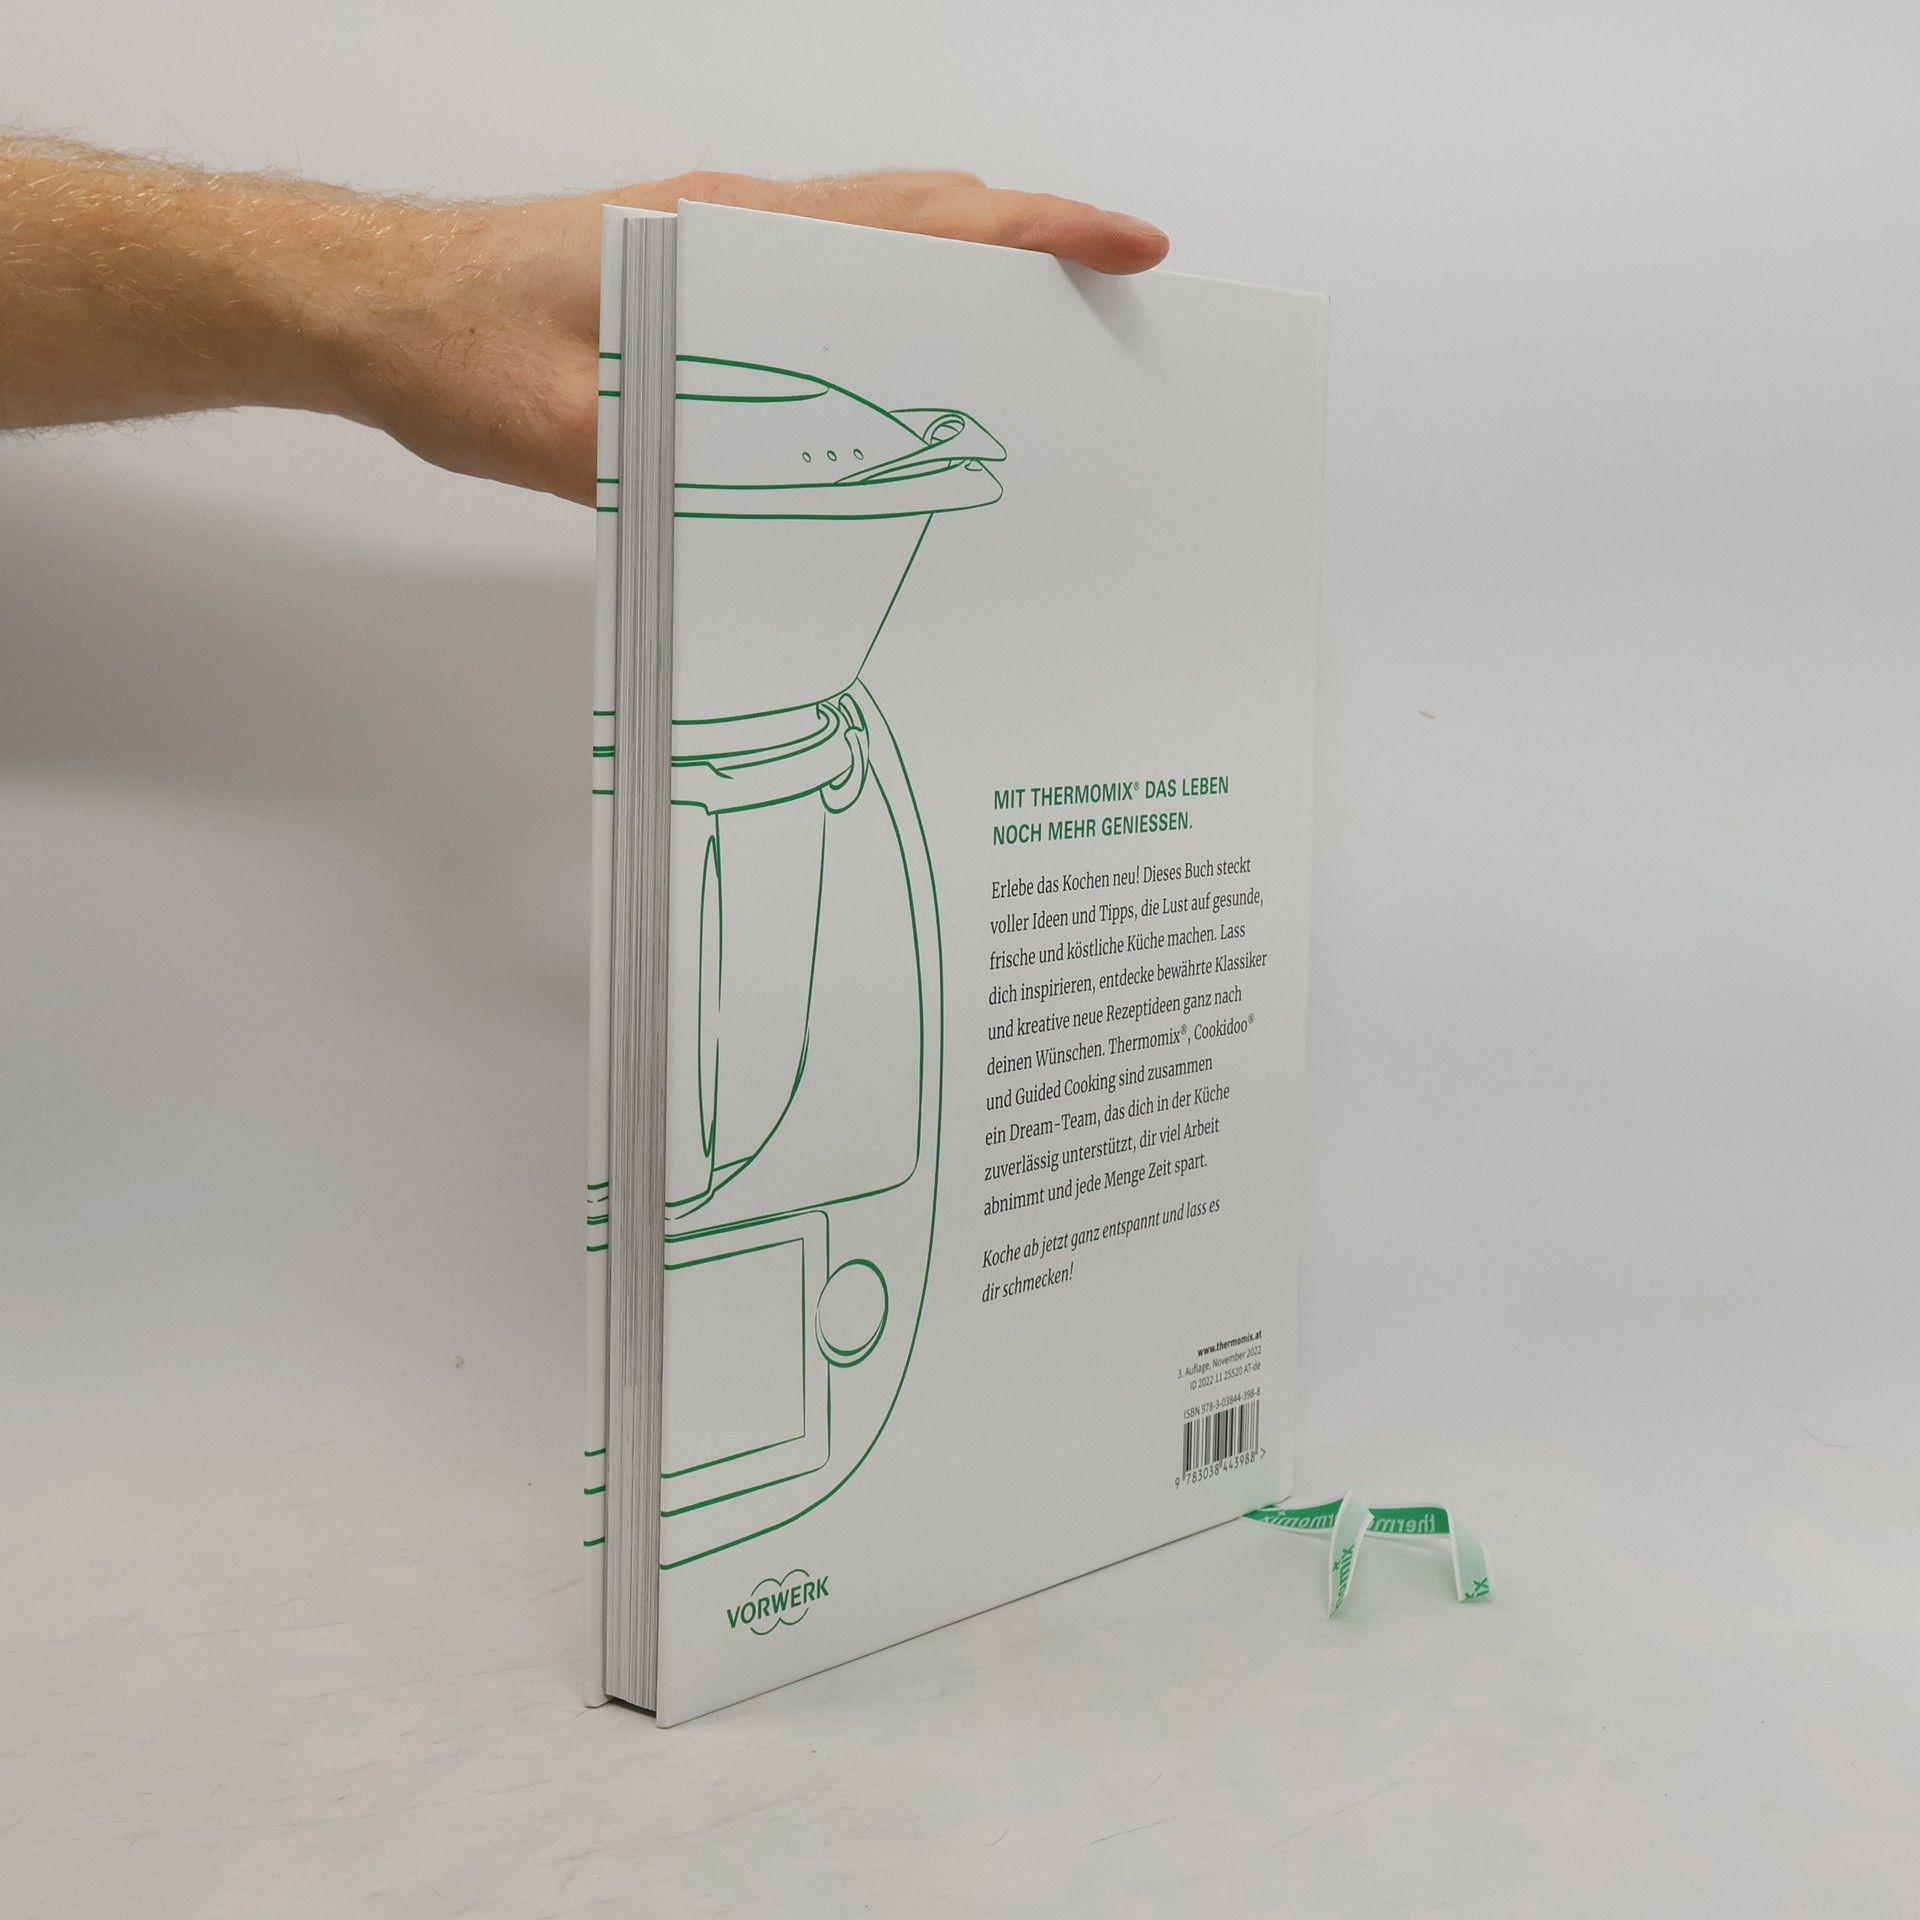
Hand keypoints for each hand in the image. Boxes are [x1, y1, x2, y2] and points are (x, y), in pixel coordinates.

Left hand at [337, 170, 1168, 503]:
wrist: (362, 301)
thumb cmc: (451, 342)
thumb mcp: (569, 430)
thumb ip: (681, 461)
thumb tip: (786, 501)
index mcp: (728, 236)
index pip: (919, 221)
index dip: (1036, 231)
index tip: (1122, 245)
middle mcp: (733, 219)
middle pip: (922, 208)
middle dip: (1033, 240)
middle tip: (1113, 282)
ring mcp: (713, 233)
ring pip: (876, 226)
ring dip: (968, 258)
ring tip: (1039, 317)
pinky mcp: (688, 264)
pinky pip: (821, 259)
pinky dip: (893, 279)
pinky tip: (900, 343)